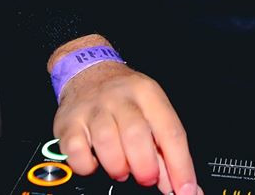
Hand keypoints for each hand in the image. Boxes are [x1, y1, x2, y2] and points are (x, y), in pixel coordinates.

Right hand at [54, 59, 199, 194]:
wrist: (89, 72)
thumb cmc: (125, 97)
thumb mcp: (151, 111)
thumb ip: (165, 150)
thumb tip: (184, 186)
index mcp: (148, 94)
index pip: (171, 131)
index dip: (180, 166)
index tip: (186, 190)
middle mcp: (121, 98)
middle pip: (137, 134)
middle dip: (146, 166)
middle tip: (148, 179)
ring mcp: (93, 108)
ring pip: (107, 141)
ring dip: (118, 166)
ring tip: (122, 170)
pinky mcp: (68, 123)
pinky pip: (76, 151)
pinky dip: (87, 166)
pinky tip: (95, 162)